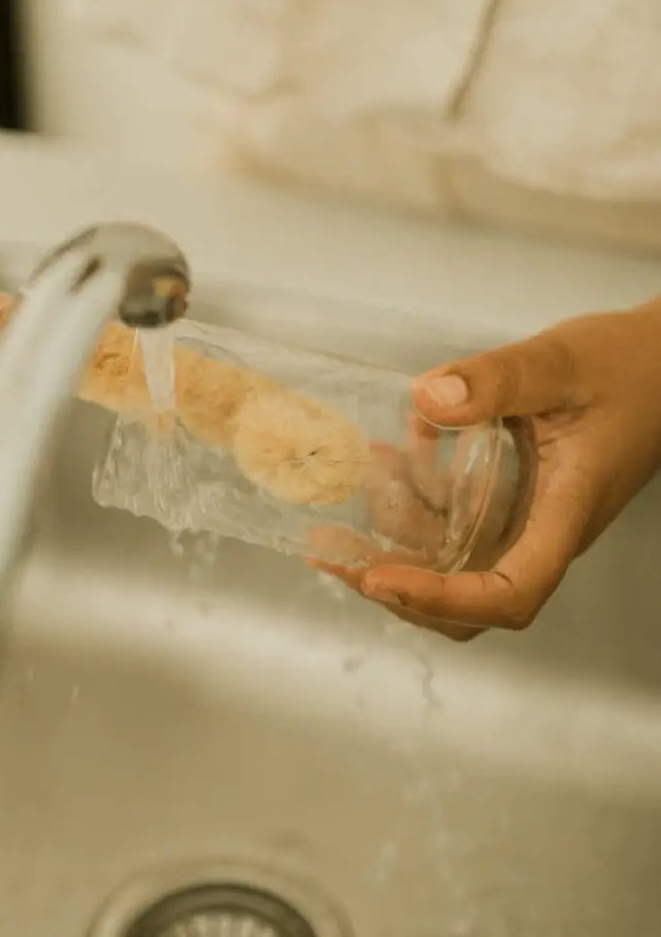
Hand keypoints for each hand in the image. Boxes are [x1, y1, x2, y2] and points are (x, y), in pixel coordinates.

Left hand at [316, 299, 660, 638]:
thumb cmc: (628, 366)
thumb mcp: (559, 362)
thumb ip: (498, 380)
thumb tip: (426, 399)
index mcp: (565, 515)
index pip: (510, 593)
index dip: (442, 600)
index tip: (379, 579)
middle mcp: (545, 530)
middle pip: (474, 602)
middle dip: (401, 589)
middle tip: (336, 556)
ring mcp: (531, 517)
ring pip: (459, 560)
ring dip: (398, 542)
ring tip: (348, 501)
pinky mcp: (520, 496)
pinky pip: (462, 520)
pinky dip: (419, 501)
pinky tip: (393, 455)